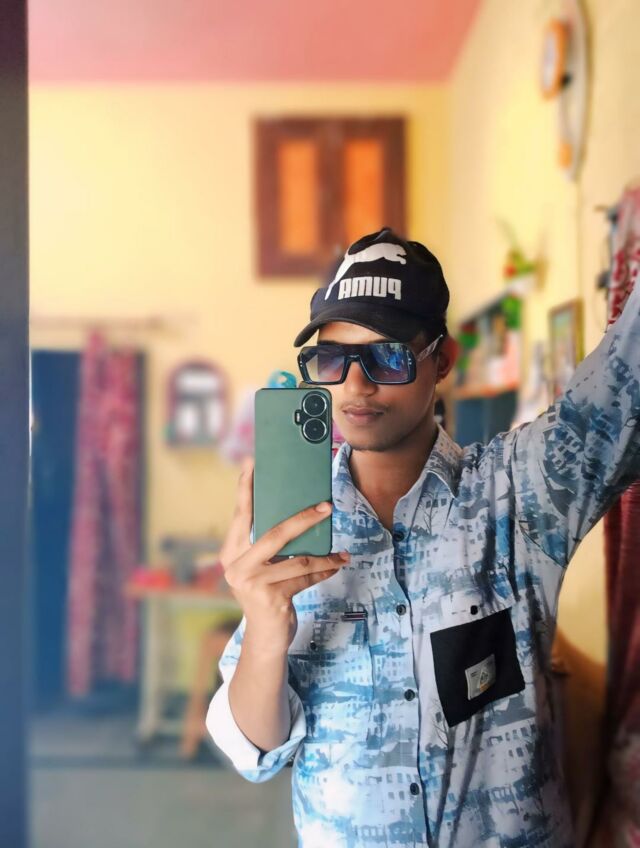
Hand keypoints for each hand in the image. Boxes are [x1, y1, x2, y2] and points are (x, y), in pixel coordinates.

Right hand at [220, 458, 348, 653]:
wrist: (265, 638)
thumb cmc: (267, 593)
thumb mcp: (261, 568)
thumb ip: (269, 545)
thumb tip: (300, 513)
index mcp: (231, 552)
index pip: (240, 514)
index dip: (246, 488)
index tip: (252, 462)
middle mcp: (236, 565)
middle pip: (274, 533)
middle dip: (303, 518)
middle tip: (326, 506)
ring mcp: (252, 583)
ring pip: (297, 559)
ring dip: (324, 555)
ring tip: (341, 552)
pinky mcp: (270, 599)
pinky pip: (305, 578)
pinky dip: (323, 572)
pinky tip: (336, 566)